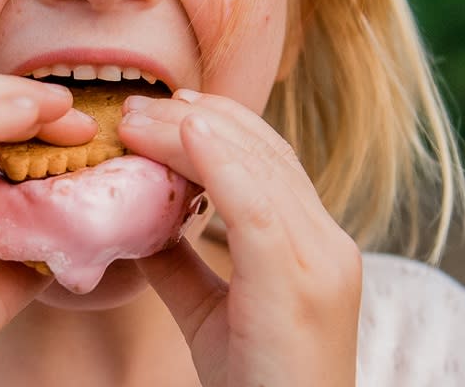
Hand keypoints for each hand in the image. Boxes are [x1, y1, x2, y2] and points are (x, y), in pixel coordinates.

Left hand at [119, 89, 361, 386]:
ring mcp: (321, 262)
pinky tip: (185, 134)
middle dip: (199, 118)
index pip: (269, 162)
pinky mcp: (298, 284)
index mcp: (313, 245)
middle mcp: (327, 244)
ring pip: (257, 169)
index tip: (168, 107)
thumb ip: (182, 265)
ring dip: (193, 132)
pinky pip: (258, 207)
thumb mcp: (210, 313)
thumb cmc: (254, 384)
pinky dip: (220, 163)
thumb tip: (139, 227)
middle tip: (138, 105)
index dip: (220, 126)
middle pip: (263, 154)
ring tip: (140, 116)